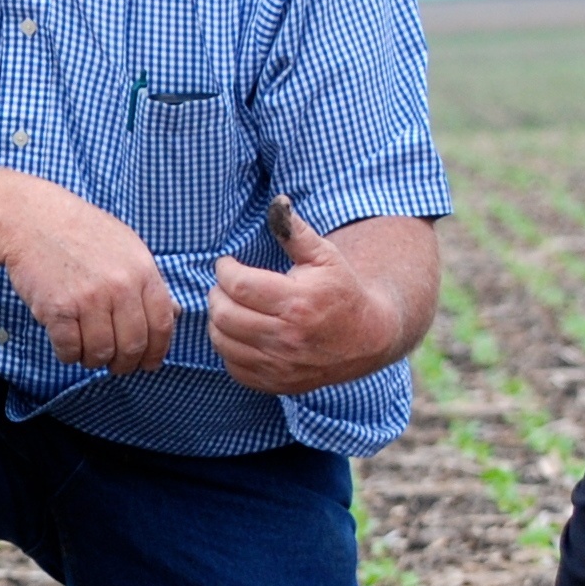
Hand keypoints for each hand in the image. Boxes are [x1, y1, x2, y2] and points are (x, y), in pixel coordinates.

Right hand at [0, 182, 175, 375]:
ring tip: (86, 351)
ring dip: (93, 360)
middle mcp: (119, 286)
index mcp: (142, 270)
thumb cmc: (80, 231)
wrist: (31, 218)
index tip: (148, 363)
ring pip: (100, 353)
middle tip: (115, 366)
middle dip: (125, 364)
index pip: (162, 324)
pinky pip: (69, 350)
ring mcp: (88, 298)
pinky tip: (66, 342)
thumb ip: (148, 282)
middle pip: (133, 345)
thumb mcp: (127, 247)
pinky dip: (68, 354)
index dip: (157, 351)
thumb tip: (175, 314)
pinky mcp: (57, 309)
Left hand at [209, 199, 409, 395]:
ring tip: (230, 306)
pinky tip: (240, 332)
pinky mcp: (277, 383)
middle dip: (216, 294)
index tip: (228, 263)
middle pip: (224, 314)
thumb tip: (277, 202)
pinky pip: (233, 367)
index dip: (224, 269)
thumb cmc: (342, 291)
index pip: (238, 284)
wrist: (368, 339)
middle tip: (225, 285)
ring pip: (222, 342)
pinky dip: (229, 348)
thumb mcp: (325, 256)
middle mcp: (287, 338)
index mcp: (297, 303)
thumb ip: (295, 231)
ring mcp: (281, 365)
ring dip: (218, 321)